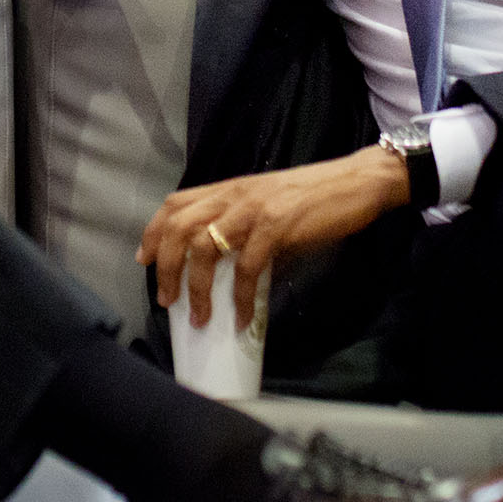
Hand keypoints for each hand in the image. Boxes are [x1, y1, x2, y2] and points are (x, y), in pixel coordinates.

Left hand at [139, 148, 410, 332]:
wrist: (357, 182)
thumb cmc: (316, 198)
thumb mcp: (270, 208)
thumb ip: (246, 231)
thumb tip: (230, 272)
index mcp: (230, 189)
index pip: (176, 203)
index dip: (153, 231)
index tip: (145, 260)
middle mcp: (234, 196)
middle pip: (180, 227)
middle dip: (165, 267)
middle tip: (167, 300)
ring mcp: (254, 209)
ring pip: (204, 248)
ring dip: (196, 288)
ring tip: (199, 317)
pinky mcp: (277, 227)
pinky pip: (246, 268)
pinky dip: (239, 298)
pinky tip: (241, 319)